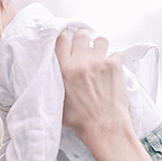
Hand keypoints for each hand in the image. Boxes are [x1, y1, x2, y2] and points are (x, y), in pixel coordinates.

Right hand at [56, 29, 148, 160]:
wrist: (104, 126)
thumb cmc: (79, 119)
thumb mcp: (56, 100)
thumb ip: (52, 84)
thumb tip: (45, 78)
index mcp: (64, 69)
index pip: (60, 40)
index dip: (63, 34)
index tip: (65, 34)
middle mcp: (81, 63)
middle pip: (81, 35)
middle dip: (82, 38)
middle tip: (83, 46)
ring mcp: (100, 63)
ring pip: (100, 40)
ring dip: (99, 46)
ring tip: (99, 55)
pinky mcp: (115, 67)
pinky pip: (116, 53)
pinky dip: (114, 58)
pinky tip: (110, 67)